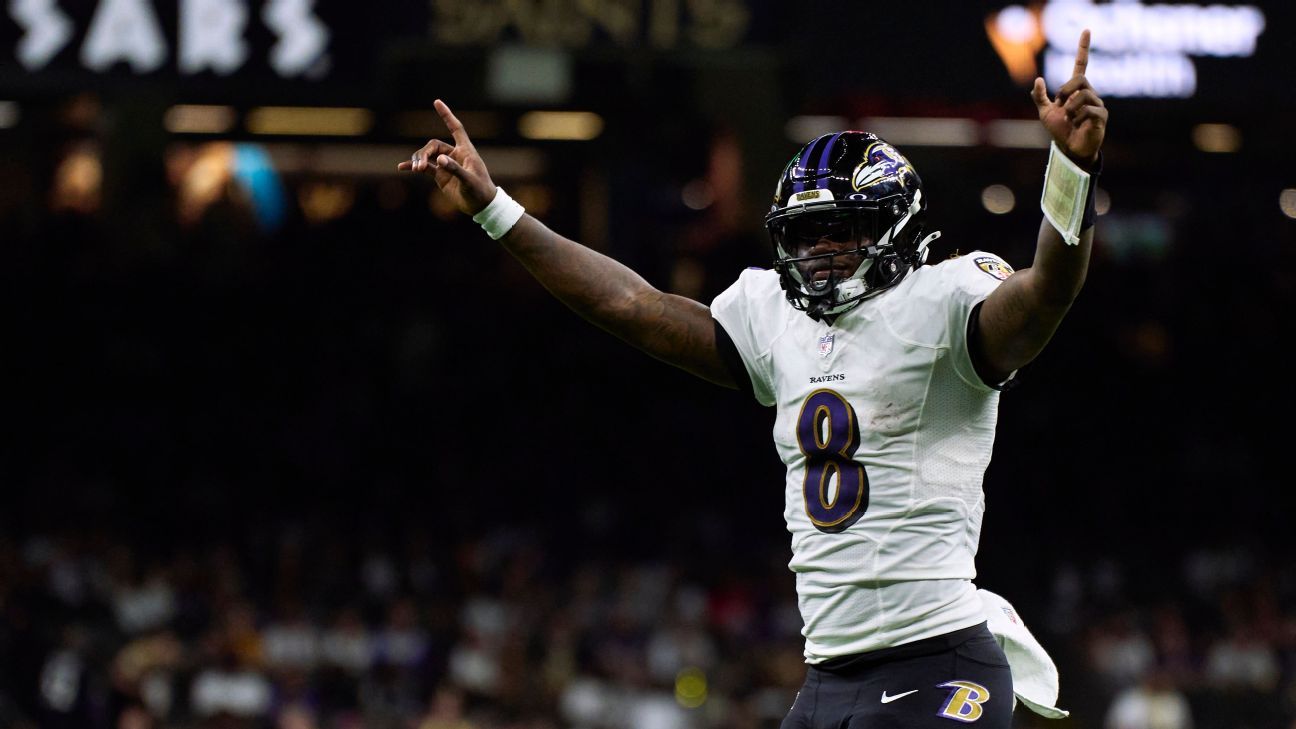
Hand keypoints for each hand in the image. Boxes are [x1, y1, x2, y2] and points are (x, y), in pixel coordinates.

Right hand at [397, 99, 496, 214]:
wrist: (480, 206)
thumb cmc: (480, 191)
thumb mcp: (470, 180)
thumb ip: (455, 169)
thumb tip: (439, 160)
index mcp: (465, 150)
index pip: (455, 128)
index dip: (446, 115)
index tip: (436, 102)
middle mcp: (454, 154)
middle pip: (434, 145)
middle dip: (424, 152)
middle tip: (420, 166)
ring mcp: (445, 165)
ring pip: (427, 155)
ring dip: (418, 160)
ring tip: (416, 169)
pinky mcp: (440, 175)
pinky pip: (424, 168)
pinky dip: (413, 167)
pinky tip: (402, 168)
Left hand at [1031, 30, 1106, 167]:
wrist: (1069, 148)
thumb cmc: (1060, 130)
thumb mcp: (1045, 113)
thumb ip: (1040, 97)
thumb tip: (1038, 79)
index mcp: (1076, 90)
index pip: (1081, 65)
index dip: (1083, 48)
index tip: (1086, 30)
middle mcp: (1089, 93)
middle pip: (1079, 79)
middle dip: (1065, 91)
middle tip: (1060, 105)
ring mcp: (1098, 103)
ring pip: (1083, 95)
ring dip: (1069, 108)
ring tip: (1068, 118)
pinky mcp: (1102, 116)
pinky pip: (1088, 110)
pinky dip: (1077, 118)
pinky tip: (1076, 124)